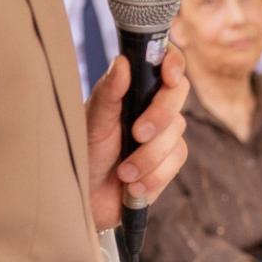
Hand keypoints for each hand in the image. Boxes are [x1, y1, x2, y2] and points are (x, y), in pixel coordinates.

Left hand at [86, 49, 188, 230]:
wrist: (86, 199)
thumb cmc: (83, 155)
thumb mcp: (93, 123)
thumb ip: (108, 93)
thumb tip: (122, 62)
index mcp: (133, 89)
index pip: (164, 62)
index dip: (173, 63)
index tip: (168, 76)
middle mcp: (151, 107)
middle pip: (178, 95)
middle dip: (159, 117)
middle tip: (136, 134)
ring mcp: (163, 134)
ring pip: (176, 135)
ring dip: (148, 158)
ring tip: (123, 172)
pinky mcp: (168, 161)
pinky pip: (175, 163)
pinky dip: (153, 177)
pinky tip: (133, 185)